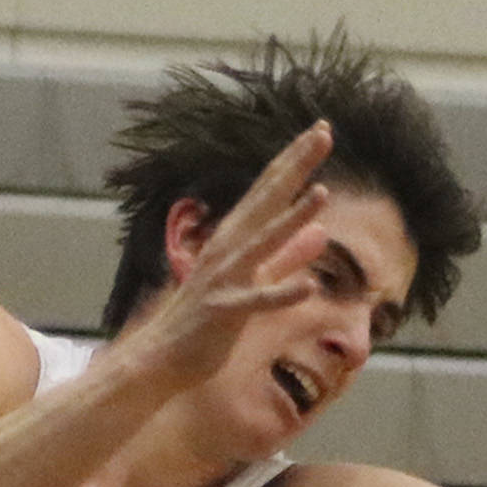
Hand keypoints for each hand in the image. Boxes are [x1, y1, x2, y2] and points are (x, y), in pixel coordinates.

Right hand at [119, 121, 333, 387]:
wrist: (163, 357)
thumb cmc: (207, 320)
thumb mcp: (255, 281)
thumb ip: (287, 258)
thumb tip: (322, 234)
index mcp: (237, 239)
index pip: (271, 191)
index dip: (296, 160)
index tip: (322, 129)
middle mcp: (229, 249)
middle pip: (268, 199)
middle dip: (296, 166)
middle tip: (324, 131)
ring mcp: (225, 277)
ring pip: (263, 242)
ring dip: (293, 218)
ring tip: (323, 193)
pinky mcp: (224, 311)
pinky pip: (257, 301)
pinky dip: (283, 293)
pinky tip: (311, 286)